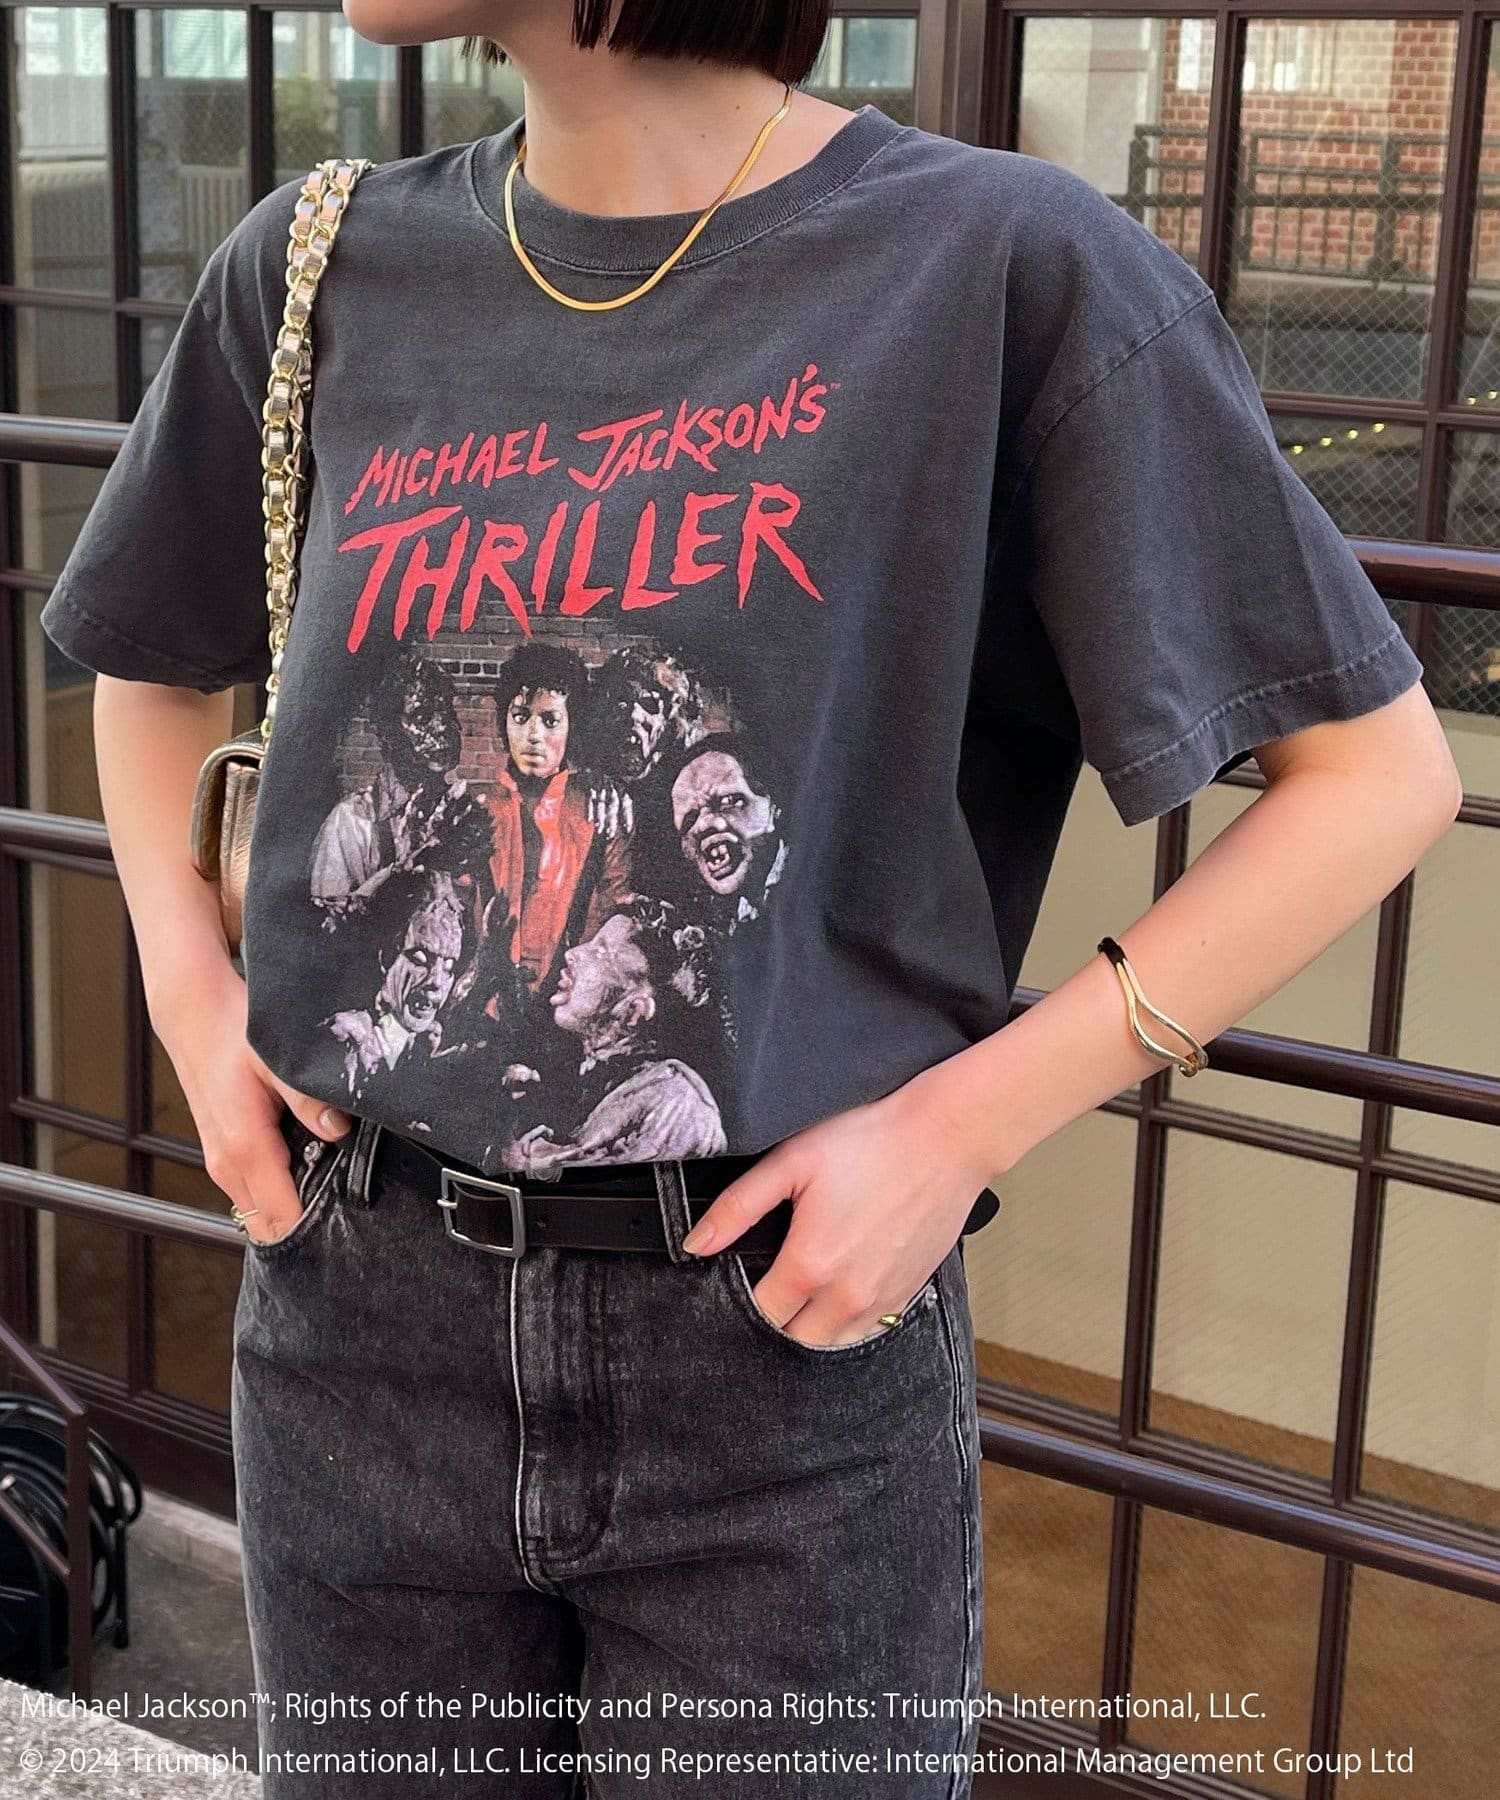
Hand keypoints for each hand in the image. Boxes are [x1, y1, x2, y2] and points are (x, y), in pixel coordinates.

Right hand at [152, 963, 352, 1245]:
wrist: (193, 1013)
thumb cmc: (231, 1032)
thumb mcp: (276, 1059)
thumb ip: (307, 1098)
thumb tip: (338, 1130)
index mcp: (244, 1147)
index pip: (281, 1220)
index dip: (317, 1228)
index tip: (350, 1222)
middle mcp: (228, 1165)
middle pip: (271, 1228)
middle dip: (309, 1225)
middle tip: (349, 1205)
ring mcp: (223, 1162)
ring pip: (260, 1213)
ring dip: (294, 1206)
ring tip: (332, 1183)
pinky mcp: (224, 1154)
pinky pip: (254, 1192)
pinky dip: (281, 1189)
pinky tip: (307, 1163)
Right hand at [585, 779, 633, 838]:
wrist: (588, 760)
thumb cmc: (601, 775)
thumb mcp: (613, 783)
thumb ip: (617, 799)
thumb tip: (624, 814)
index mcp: (619, 785)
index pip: (626, 802)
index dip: (627, 817)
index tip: (628, 830)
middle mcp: (611, 785)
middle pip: (613, 805)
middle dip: (612, 821)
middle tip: (610, 834)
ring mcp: (599, 784)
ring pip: (601, 804)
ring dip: (601, 818)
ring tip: (600, 830)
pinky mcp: (588, 784)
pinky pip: (589, 799)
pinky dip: (589, 809)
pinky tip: (589, 820)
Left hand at [679, 1070, 995, 1346]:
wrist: (947, 1138)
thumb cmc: (874, 1141)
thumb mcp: (792, 1160)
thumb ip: (738, 1206)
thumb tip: (696, 1244)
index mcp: (811, 1266)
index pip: (759, 1315)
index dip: (737, 1302)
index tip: (733, 1281)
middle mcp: (847, 1296)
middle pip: (793, 1341)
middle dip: (773, 1321)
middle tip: (766, 1285)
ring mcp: (883, 1299)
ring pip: (832, 1343)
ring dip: (810, 1327)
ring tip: (801, 1291)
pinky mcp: (908, 1293)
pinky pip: (868, 1329)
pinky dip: (847, 1320)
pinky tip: (839, 1287)